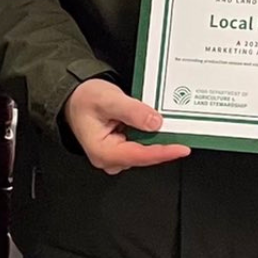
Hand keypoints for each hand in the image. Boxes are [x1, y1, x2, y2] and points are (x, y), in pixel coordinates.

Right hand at [63, 78, 191, 175]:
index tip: (181, 149)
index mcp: (103, 151)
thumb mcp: (108, 99)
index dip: (163, 152)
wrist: (74, 98)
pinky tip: (158, 125)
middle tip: (183, 131)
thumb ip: (132, 111)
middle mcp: (109, 159)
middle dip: (164, 144)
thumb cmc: (83, 100)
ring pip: (145, 151)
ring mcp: (116, 156)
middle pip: (145, 156)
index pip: (139, 155)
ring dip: (159, 139)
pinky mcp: (122, 150)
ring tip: (169, 124)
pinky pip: (142, 146)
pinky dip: (152, 136)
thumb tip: (155, 122)